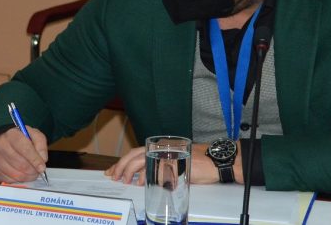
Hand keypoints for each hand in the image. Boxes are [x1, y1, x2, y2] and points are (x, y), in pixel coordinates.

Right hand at [0, 127, 48, 182]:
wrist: (1, 140)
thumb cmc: (20, 138)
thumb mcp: (33, 134)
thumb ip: (40, 144)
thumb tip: (42, 159)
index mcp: (12, 135)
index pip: (25, 149)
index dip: (35, 160)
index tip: (42, 168)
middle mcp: (1, 146)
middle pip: (21, 164)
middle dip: (33, 171)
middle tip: (37, 171)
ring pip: (16, 175)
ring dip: (27, 177)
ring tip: (31, 173)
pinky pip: (10, 180)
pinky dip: (19, 180)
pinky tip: (21, 174)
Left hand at [105, 143, 232, 184]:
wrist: (217, 160)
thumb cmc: (199, 160)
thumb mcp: (175, 160)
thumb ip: (160, 164)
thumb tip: (144, 176)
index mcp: (160, 147)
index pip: (135, 153)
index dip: (123, 162)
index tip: (113, 170)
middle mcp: (161, 149)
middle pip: (134, 156)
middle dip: (121, 166)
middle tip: (114, 176)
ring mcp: (168, 156)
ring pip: (142, 161)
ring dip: (130, 171)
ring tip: (124, 180)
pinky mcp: (174, 164)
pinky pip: (157, 170)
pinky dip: (147, 177)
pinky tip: (142, 183)